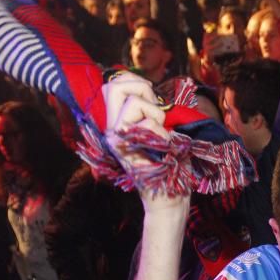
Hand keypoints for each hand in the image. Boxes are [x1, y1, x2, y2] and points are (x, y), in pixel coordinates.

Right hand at [103, 72, 188, 214]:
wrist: (168, 199)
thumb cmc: (169, 166)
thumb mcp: (159, 132)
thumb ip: (149, 112)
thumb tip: (148, 87)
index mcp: (117, 125)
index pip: (110, 87)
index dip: (130, 79)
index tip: (150, 92)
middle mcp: (111, 131)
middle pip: (113, 87)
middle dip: (141, 87)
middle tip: (158, 110)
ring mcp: (117, 140)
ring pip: (135, 103)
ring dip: (157, 114)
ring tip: (163, 136)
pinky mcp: (128, 149)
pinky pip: (151, 123)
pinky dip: (166, 133)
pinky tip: (165, 150)